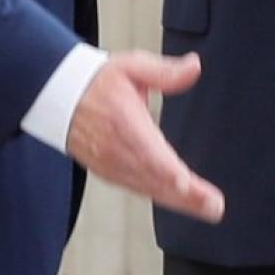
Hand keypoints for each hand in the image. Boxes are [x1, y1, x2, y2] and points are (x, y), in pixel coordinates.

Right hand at [66, 52, 224, 223]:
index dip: (166, 169)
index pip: (147, 150)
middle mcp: (116, 149)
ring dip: (180, 202)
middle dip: (186, 196)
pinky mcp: (110, 173)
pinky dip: (162, 198)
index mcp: (123, 121)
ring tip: (209, 209)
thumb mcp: (131, 66)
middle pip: (154, 178)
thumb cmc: (98, 82)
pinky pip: (140, 189)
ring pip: (149, 189)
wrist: (60, 97)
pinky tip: (185, 204)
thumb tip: (195, 65)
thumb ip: (165, 72)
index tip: (185, 183)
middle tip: (215, 207)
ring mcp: (112, 165)